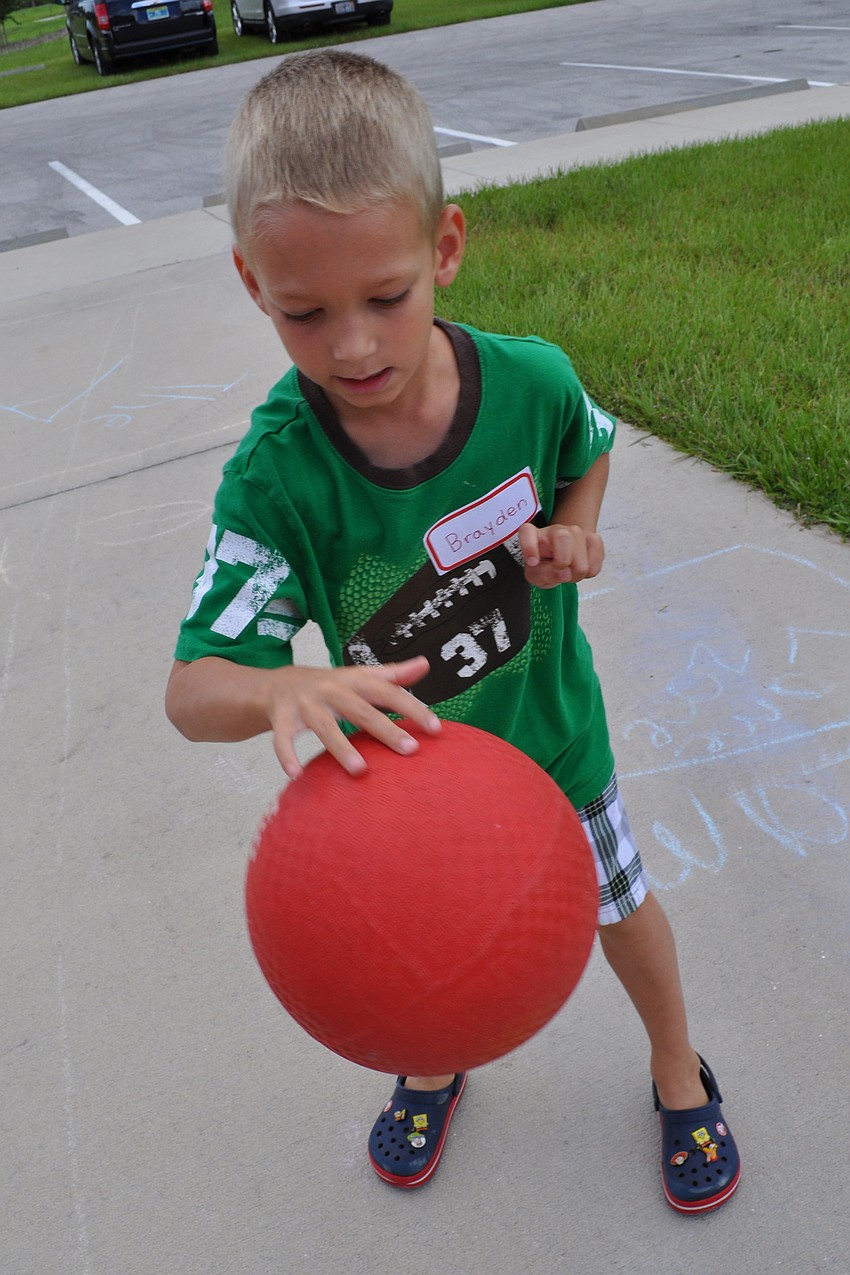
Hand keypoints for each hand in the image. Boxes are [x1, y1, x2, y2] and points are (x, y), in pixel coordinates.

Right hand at [266, 656, 440, 779]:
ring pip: (323, 727)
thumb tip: (425, 664)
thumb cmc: (328, 685)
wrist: (276, 684)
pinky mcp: (281, 718)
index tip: (435, 728)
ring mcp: (304, 704)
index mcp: (352, 680)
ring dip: (341, 748)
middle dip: (385, 729)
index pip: (387, 692)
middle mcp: (330, 690)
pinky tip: (296, 774)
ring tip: (360, 771)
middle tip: (410, 750)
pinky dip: (286, 755)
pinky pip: (282, 738)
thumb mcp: (359, 676)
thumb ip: (393, 674)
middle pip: (359, 710)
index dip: (412, 707)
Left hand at [517, 521, 604, 587]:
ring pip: (582, 556)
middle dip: (563, 562)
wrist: (563, 560)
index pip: (528, 532)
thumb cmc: (545, 565)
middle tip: (560, 573)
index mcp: (533, 534)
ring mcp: (576, 532)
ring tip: (569, 572)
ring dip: (577, 573)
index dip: (530, 547)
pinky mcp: (593, 539)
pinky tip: (581, 568)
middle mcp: (555, 529)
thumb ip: (544, 574)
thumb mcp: (535, 575)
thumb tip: (564, 573)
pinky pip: (596, 561)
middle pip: (563, 538)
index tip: (533, 562)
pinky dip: (589, 571)